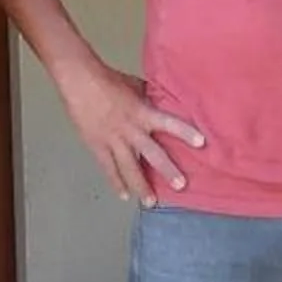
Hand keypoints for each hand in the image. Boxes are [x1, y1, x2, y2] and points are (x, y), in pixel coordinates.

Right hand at [58, 60, 204, 206]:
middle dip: (167, 170)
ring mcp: (113, 139)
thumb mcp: (135, 86)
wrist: (80, 81)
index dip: (185, 132)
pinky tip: (124, 196)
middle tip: (181, 185)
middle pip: (152, 153)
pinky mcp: (97, 145)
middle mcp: (131, 129)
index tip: (201, 143)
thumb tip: (161, 103)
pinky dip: (116, 182)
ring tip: (151, 202)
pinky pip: (108, 167)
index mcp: (143, 112)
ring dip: (141, 185)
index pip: (169, 123)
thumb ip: (148, 100)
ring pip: (129, 167)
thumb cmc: (108, 79)